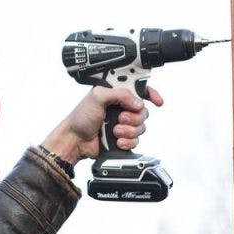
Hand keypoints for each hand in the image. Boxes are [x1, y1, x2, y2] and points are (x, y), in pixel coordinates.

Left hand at [41, 86, 163, 164]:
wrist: (75, 140)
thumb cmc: (81, 117)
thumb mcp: (97, 97)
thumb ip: (119, 94)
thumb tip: (138, 102)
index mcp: (116, 95)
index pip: (139, 90)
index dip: (151, 94)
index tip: (157, 101)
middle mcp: (121, 108)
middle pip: (143, 111)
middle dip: (133, 117)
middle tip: (119, 118)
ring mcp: (123, 124)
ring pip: (141, 127)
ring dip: (129, 130)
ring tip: (114, 130)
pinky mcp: (123, 138)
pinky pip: (136, 141)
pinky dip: (127, 142)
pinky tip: (117, 141)